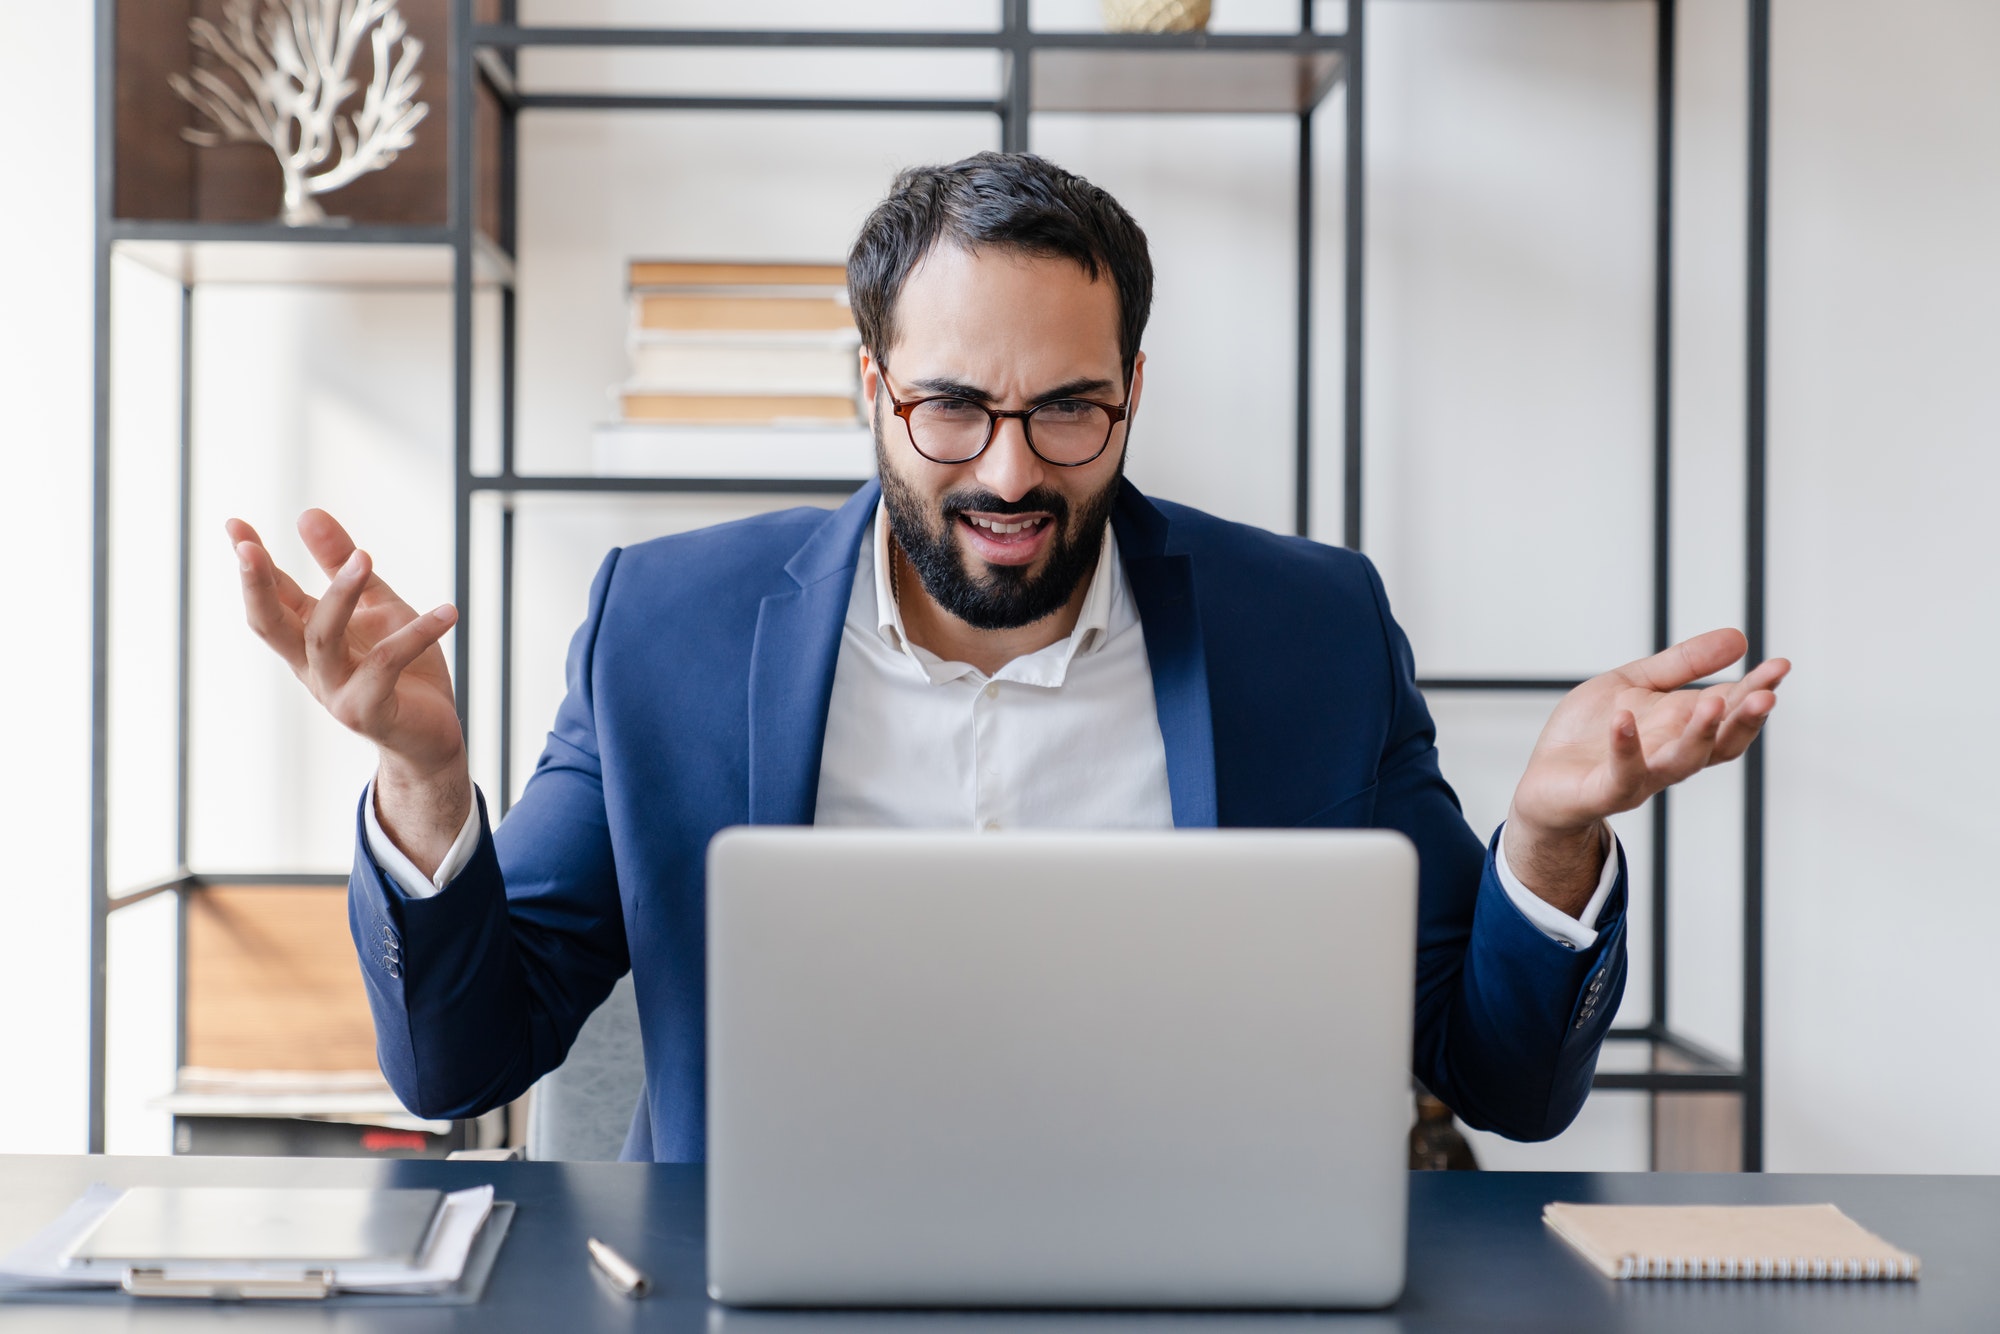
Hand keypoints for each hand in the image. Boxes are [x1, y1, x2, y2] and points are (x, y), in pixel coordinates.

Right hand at [227, 509, 469, 872]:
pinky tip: (448, 611)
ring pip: (323, 639)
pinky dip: (418, 634)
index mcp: (310, 641)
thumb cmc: (404, 670)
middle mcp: (314, 667)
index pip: (272, 597)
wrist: (435, 736)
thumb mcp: (377, 608)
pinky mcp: (371, 711)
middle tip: (247, 548)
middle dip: (256, 586)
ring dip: (342, 594)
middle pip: (270, 625)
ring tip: (366, 556)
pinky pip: (387, 665)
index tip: (234, 525)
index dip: (252, 563)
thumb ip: (343, 565)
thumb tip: (307, 513)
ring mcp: (337, 692)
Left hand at [1505, 628, 1789, 913]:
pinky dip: (1625, 747)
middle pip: (1719, 743)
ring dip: (1700, 735)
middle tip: (1768, 695)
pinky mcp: (1604, 791)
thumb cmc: (1590, 735)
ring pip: (1681, 762)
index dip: (1756, 689)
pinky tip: (1624, 717)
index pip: (1730, 709)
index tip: (1780, 665)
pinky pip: (1621, 774)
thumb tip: (1739, 638)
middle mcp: (1670, 755)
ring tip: (1713, 704)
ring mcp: (1640, 776)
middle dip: (1745, 720)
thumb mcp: (1634, 684)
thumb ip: (1682, 665)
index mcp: (1681, 727)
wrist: (1544, 784)